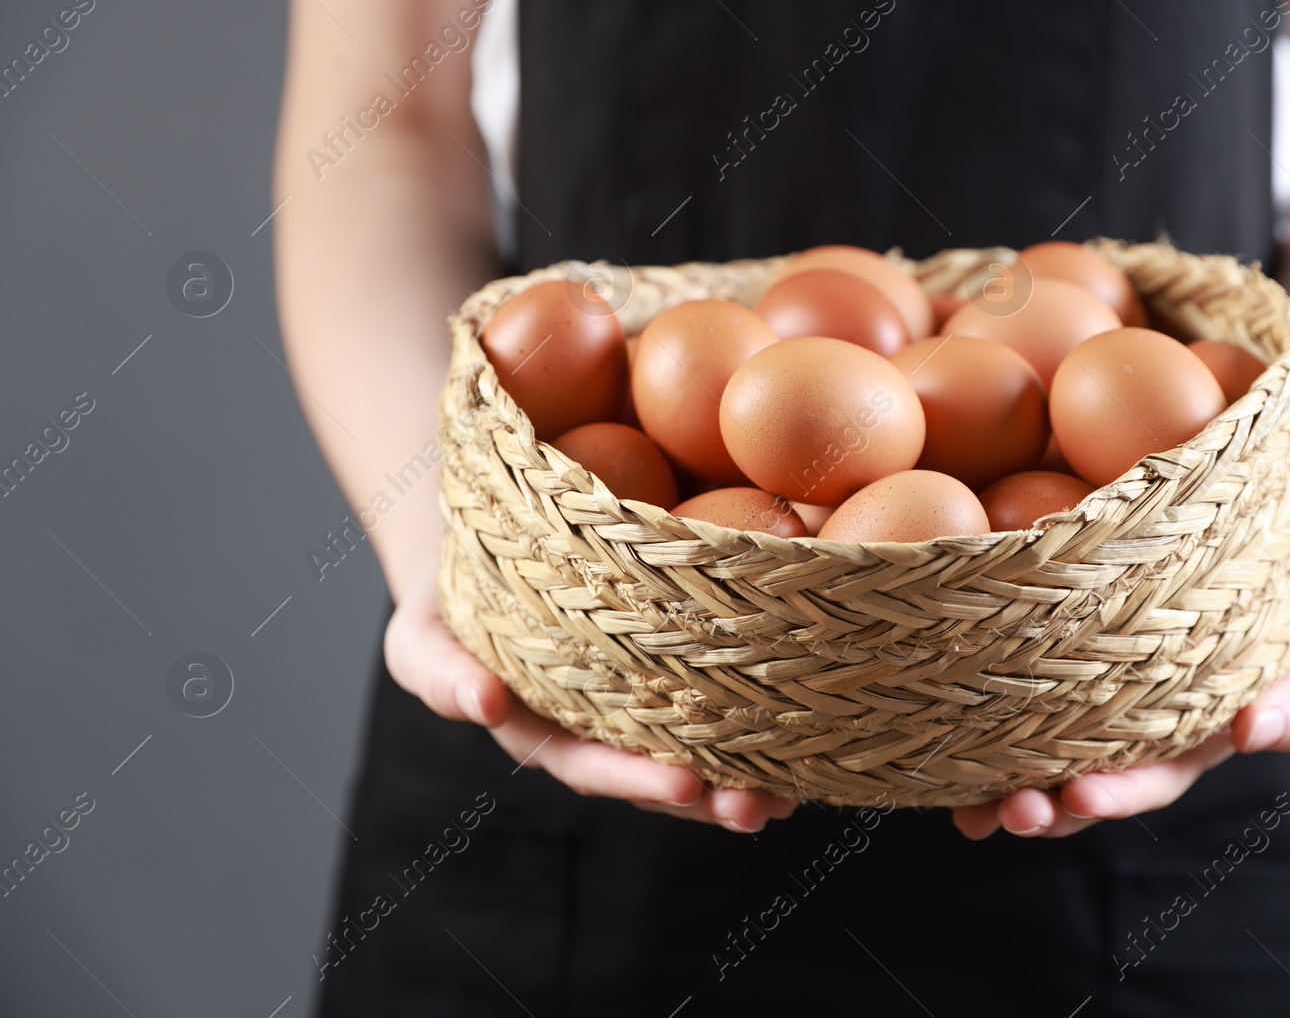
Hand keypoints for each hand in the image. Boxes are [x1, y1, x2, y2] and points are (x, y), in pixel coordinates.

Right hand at [385, 559, 797, 831]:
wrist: (485, 542)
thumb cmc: (445, 593)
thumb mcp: (420, 634)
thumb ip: (439, 674)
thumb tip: (485, 706)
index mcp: (542, 727)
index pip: (591, 764)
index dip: (637, 779)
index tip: (686, 784)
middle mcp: (597, 726)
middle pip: (656, 771)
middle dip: (708, 796)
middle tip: (757, 807)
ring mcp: (638, 699)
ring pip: (697, 744)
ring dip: (745, 773)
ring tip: (794, 794)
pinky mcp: (676, 661)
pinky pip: (720, 693)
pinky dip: (762, 714)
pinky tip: (809, 722)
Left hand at [950, 616, 1289, 839]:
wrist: (1244, 564)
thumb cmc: (1282, 620)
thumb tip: (1256, 732)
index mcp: (1185, 746)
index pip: (1149, 780)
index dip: (1115, 794)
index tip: (1081, 795)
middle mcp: (1127, 742)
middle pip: (1082, 787)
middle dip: (1047, 808)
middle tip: (1015, 812)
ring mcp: (1083, 714)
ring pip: (1036, 763)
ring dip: (1002, 792)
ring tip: (974, 810)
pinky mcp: (1046, 674)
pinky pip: (1004, 712)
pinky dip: (970, 738)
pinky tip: (935, 756)